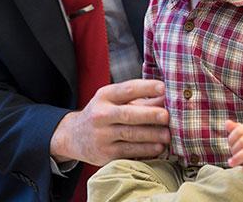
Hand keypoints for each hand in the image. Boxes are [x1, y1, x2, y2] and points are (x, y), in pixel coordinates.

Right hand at [49, 79, 169, 165]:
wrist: (74, 136)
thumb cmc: (101, 113)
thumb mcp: (112, 100)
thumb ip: (136, 97)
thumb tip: (165, 96)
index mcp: (104, 96)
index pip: (127, 89)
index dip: (146, 88)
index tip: (163, 87)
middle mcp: (101, 114)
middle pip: (128, 114)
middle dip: (149, 114)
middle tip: (167, 116)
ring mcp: (102, 135)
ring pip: (130, 135)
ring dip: (152, 135)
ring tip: (168, 135)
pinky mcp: (105, 154)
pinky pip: (129, 152)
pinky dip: (145, 150)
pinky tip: (158, 147)